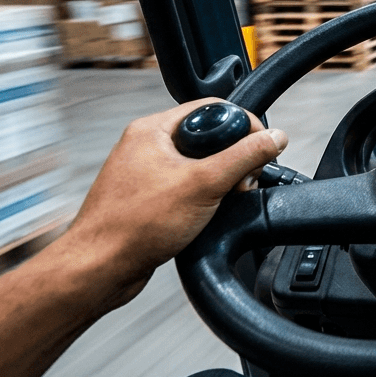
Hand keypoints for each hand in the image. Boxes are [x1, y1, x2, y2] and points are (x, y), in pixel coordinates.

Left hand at [55, 99, 287, 298]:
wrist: (101, 268)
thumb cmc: (134, 226)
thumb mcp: (204, 184)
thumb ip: (245, 156)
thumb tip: (275, 138)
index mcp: (153, 129)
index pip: (211, 108)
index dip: (243, 125)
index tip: (260, 147)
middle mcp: (147, 146)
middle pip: (208, 137)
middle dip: (234, 159)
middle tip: (241, 181)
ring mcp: (146, 173)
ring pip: (200, 164)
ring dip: (221, 181)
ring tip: (224, 200)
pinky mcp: (149, 198)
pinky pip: (188, 186)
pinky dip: (204, 198)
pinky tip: (206, 215)